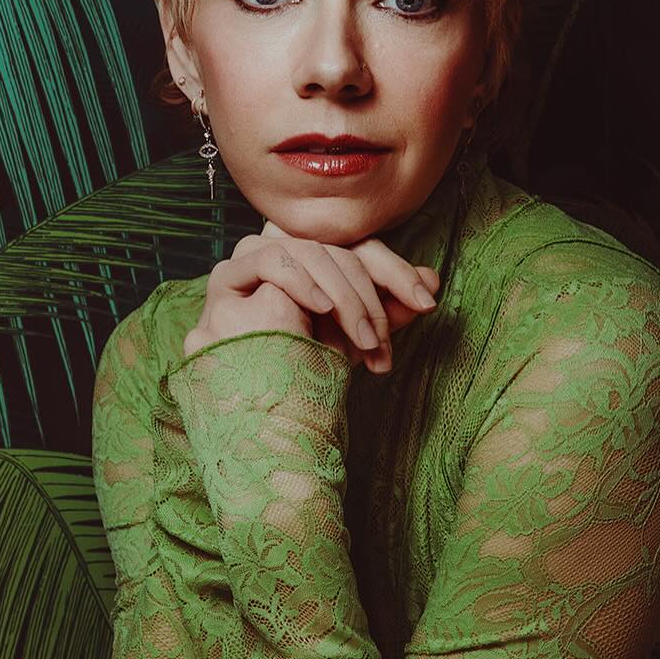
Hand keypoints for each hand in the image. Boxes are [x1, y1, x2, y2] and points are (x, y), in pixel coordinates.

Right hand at [183, 219, 440, 372]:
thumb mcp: (354, 341)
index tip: (427, 304)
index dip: (398, 273)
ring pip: (311, 252)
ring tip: (360, 340)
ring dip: (343, 296)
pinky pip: (271, 260)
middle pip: (341, 250)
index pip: (362, 251)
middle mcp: (284, 250)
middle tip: (383, 345)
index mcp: (316, 260)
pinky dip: (300, 279)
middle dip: (371, 298)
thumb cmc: (305, 370)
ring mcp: (252, 259)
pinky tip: (320, 307)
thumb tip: (431, 280)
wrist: (256, 408)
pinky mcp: (228, 276)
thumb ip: (386, 311)